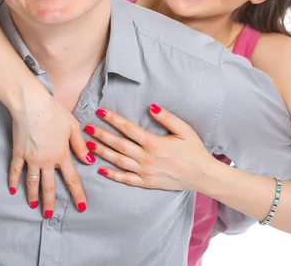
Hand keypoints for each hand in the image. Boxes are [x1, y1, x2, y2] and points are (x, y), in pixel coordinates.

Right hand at [8, 83, 93, 216]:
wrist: (31, 104)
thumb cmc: (54, 112)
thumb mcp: (73, 126)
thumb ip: (80, 146)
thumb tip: (88, 161)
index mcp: (62, 154)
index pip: (72, 179)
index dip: (77, 194)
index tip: (81, 208)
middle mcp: (46, 160)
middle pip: (49, 186)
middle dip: (50, 202)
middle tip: (49, 215)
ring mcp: (30, 158)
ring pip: (32, 182)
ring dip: (32, 196)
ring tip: (33, 206)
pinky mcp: (18, 152)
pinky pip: (15, 170)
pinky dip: (13, 181)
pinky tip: (13, 190)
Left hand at [84, 104, 213, 190]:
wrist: (203, 176)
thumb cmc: (195, 150)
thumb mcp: (184, 130)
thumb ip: (167, 118)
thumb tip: (151, 106)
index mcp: (154, 143)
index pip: (128, 129)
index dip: (113, 119)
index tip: (101, 112)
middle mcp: (147, 158)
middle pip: (119, 144)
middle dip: (101, 135)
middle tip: (87, 127)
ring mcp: (145, 172)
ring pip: (119, 161)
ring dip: (103, 152)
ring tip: (89, 144)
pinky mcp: (147, 183)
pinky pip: (126, 179)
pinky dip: (112, 175)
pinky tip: (101, 169)